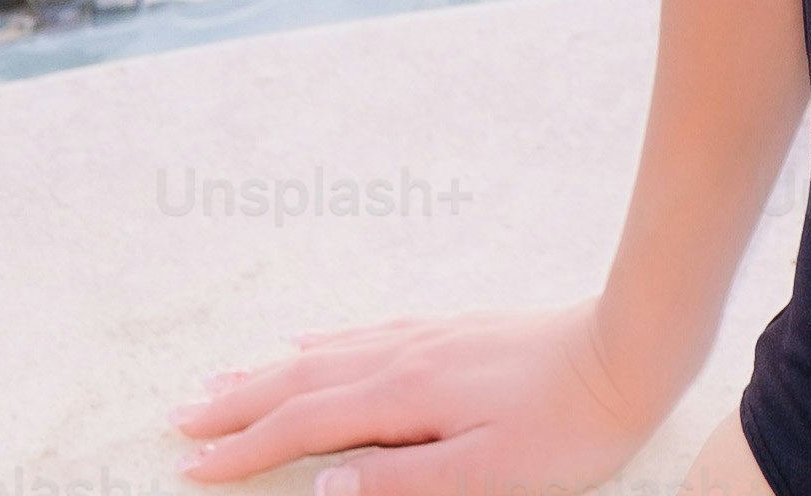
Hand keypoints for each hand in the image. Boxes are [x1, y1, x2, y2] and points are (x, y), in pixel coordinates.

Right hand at [172, 298, 672, 494]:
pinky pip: (364, 336)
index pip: (302, 428)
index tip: (190, 467)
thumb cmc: (567, 427)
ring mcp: (427, 338)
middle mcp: (404, 358)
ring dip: (268, 372)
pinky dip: (322, 345)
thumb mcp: (485, 474)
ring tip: (221, 382)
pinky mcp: (451, 331)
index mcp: (403, 397)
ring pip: (326, 355)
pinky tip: (309, 344)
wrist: (631, 350)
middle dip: (236, 405)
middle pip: (300, 382)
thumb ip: (399, 480)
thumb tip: (320, 487)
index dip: (244, 450)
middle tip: (179, 419)